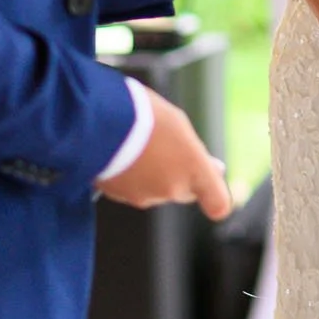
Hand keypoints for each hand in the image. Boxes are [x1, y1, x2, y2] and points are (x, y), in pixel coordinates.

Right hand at [98, 87, 230, 219]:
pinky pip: (133, 189)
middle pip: (184, 191)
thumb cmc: (144, 116)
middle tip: (167, 147)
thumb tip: (212, 168)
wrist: (99, 121)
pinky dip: (131, 178)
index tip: (214, 191)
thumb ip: (194, 153)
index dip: (216, 198)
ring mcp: (146, 196)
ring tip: (139, 145)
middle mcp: (173, 189)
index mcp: (194, 169)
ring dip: (152, 175)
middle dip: (179, 175)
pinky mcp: (121, 197)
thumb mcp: (179, 126)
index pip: (218, 203)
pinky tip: (123, 154)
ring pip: (156, 191)